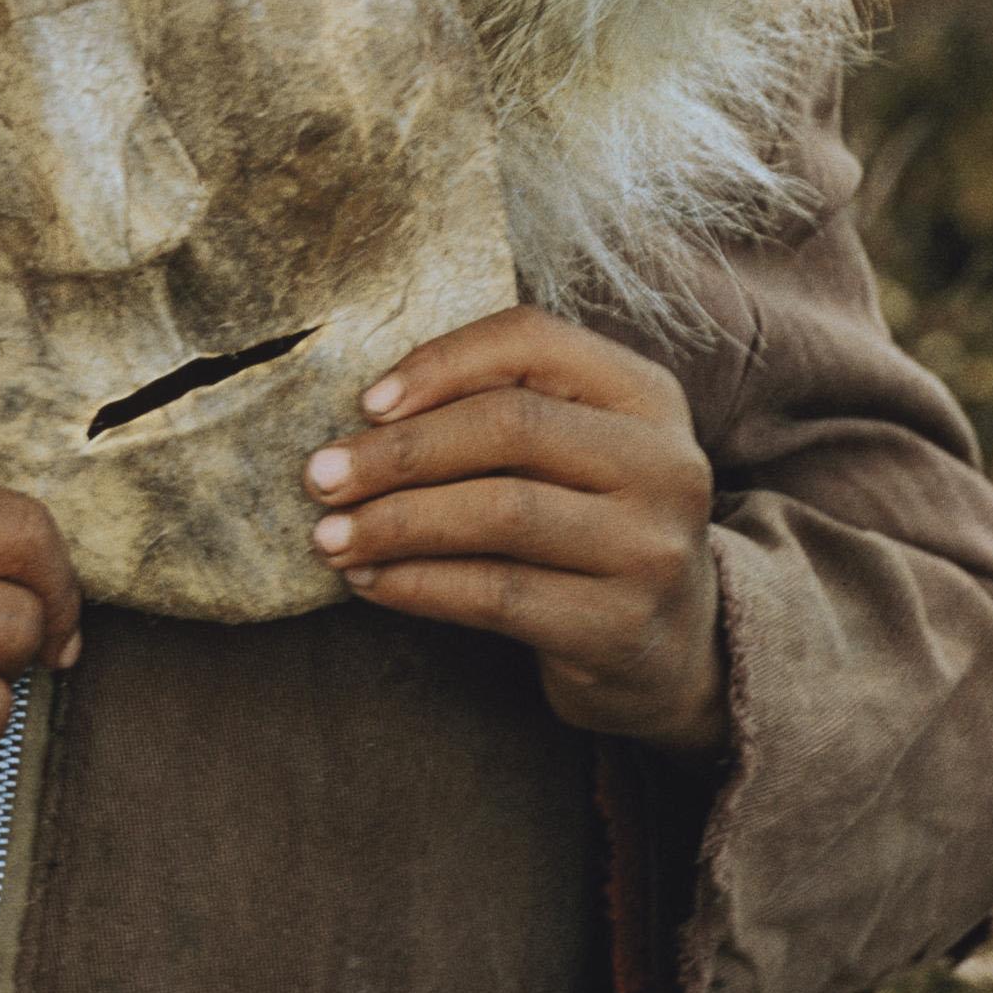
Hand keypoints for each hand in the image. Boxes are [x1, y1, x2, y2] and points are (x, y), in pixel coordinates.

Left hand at [303, 306, 727, 757]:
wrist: (673, 652)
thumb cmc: (588, 525)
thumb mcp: (574, 450)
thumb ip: (500, 410)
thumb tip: (363, 415)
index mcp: (646, 394)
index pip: (532, 340)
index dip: (440, 363)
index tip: (364, 404)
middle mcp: (664, 463)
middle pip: (512, 426)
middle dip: (400, 450)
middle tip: (319, 476)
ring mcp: (651, 548)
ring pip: (501, 513)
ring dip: (395, 522)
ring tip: (329, 536)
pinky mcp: (621, 627)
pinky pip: (498, 595)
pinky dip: (419, 584)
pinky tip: (371, 581)